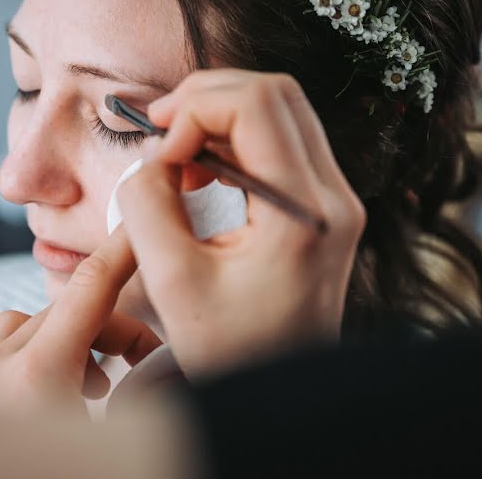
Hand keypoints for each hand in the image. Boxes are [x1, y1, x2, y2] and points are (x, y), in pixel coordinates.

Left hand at [0, 228, 161, 417]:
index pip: (91, 288)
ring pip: (28, 324)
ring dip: (70, 340)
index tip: (143, 227)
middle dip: (112, 328)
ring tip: (96, 386)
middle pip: (66, 310)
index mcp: (35, 377)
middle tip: (145, 364)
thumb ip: (147, 404)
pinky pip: (1, 349)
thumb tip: (172, 375)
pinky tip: (56, 396)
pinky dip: (36, 356)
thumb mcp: (112, 455)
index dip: (124, 250)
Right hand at [117, 69, 365, 376]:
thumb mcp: (172, 283)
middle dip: (206, 98)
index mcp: (305, 214)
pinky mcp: (324, 204)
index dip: (195, 110)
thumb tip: (148, 157)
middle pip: (274, 91)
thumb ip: (146, 206)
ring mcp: (335, 198)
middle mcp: (333, 196)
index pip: (256, 105)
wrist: (284, 390)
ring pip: (279, 108)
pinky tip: (200, 170)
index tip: (159, 153)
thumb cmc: (230, 350)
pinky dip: (232, 139)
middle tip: (160, 132)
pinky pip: (281, 139)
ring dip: (218, 115)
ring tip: (176, 156)